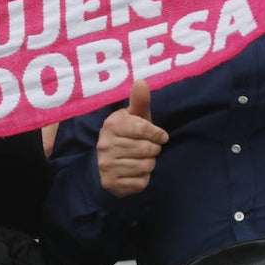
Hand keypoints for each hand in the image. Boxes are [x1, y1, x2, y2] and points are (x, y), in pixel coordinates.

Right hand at [97, 80, 167, 197]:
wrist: (103, 164)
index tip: (160, 136)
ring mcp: (107, 165)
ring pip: (146, 166)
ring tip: (142, 159)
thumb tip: (141, 81)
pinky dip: (143, 179)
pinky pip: (141, 182)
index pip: (144, 129)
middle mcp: (105, 144)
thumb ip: (139, 101)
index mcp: (112, 125)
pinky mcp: (111, 183)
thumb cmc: (126, 136)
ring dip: (149, 164)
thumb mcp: (132, 118)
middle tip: (148, 149)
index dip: (157, 134)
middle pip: (147, 149)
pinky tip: (135, 173)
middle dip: (153, 150)